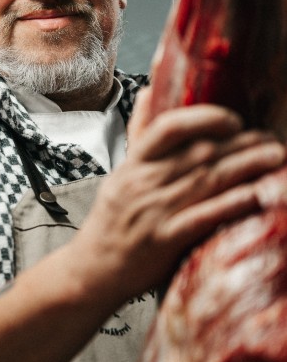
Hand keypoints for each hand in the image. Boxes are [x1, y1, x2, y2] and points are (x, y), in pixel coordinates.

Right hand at [74, 90, 285, 302]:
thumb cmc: (110, 221)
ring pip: (207, 181)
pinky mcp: (165, 240)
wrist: (93, 270)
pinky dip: (230, 203)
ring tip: (275, 157)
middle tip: (269, 138)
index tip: (232, 120)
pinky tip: (255, 194)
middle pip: (199, 153)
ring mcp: (154, 212)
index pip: (167, 128)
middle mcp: (143, 183)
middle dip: (240, 143)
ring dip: (246, 167)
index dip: (204, 118)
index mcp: (133, 165)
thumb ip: (138, 133)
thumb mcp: (119, 174)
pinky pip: (203, 217)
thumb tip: (149, 91)